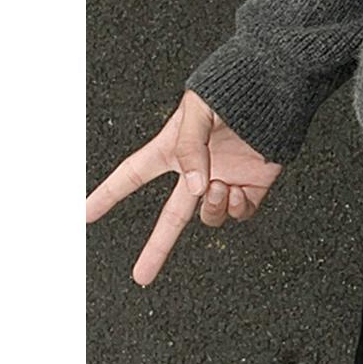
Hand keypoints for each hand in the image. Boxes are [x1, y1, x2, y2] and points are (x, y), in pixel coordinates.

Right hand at [85, 89, 283, 285]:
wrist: (276, 87)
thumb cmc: (232, 88)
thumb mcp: (198, 110)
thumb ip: (189, 149)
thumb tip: (194, 188)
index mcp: (173, 149)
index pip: (132, 175)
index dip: (109, 194)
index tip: (86, 214)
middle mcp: (197, 170)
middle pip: (172, 217)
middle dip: (156, 247)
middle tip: (140, 276)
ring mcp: (225, 179)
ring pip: (209, 216)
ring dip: (211, 208)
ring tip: (219, 185)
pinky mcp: (254, 185)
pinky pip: (240, 213)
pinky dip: (237, 209)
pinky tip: (237, 191)